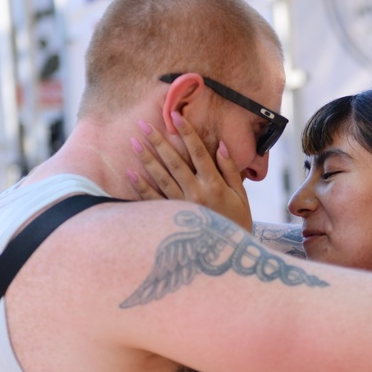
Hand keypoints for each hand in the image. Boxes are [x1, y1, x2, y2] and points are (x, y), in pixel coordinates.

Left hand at [127, 112, 252, 230]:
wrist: (228, 255)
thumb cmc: (237, 223)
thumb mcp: (240, 196)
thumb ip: (230, 170)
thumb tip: (221, 145)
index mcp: (215, 185)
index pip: (199, 152)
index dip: (187, 133)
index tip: (175, 115)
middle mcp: (197, 193)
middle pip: (175, 162)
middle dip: (159, 141)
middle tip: (143, 124)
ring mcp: (182, 206)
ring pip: (162, 178)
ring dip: (147, 159)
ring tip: (134, 143)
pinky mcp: (172, 218)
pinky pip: (154, 200)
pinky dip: (142, 187)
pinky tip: (131, 173)